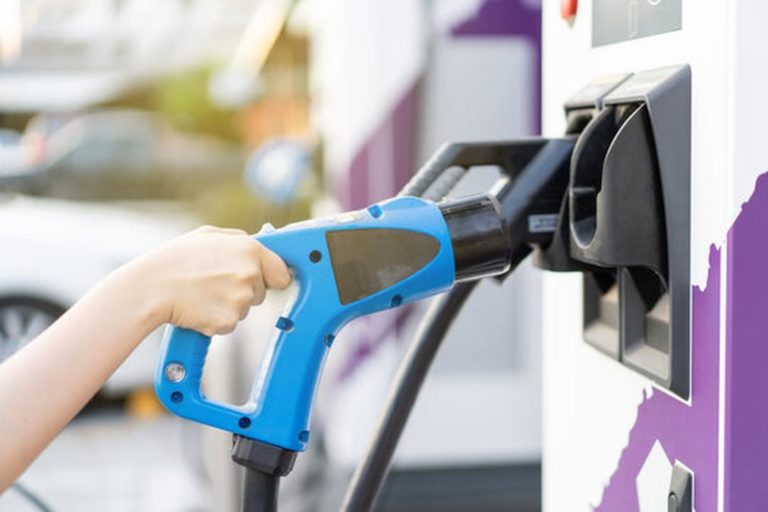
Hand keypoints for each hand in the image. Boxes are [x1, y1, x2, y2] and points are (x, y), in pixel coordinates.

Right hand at [129, 225, 291, 335]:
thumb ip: (239, 239)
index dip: (271, 278)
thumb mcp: (209, 235)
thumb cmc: (175, 259)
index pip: (281, 273)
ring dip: (228, 305)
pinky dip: (216, 320)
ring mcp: (240, 299)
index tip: (265, 280)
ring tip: (202, 292)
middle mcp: (250, 274)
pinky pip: (229, 324)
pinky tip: (199, 307)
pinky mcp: (228, 321)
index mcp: (250, 249)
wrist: (151, 287)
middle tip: (215, 282)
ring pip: (244, 309)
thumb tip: (260, 245)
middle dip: (244, 290)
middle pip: (260, 293)